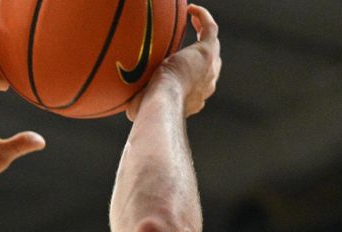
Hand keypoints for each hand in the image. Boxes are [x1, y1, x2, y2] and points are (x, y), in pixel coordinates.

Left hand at [126, 4, 220, 120]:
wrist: (161, 101)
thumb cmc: (149, 108)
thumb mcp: (145, 107)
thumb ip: (141, 105)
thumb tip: (129, 110)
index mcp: (194, 99)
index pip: (198, 81)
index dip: (192, 69)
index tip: (179, 59)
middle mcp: (207, 85)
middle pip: (212, 63)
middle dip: (203, 47)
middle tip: (192, 33)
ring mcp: (210, 68)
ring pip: (213, 43)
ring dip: (204, 29)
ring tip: (192, 16)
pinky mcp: (207, 51)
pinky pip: (211, 28)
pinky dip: (202, 16)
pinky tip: (190, 9)